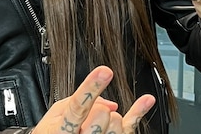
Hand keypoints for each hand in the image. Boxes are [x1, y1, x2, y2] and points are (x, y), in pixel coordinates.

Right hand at [32, 66, 154, 133]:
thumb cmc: (53, 132)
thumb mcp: (54, 116)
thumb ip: (73, 103)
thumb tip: (103, 101)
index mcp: (62, 130)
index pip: (78, 107)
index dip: (91, 88)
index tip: (104, 71)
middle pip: (102, 115)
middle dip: (99, 108)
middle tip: (92, 113)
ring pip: (117, 124)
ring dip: (112, 116)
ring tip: (102, 120)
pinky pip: (130, 128)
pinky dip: (139, 111)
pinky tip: (146, 100)